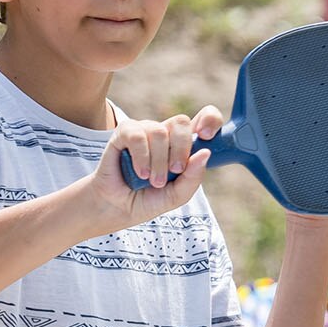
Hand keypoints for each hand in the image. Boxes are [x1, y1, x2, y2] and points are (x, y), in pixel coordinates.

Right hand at [91, 106, 222, 224]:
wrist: (118, 208)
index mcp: (183, 144)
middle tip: (175, 170)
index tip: (207, 136)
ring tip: (153, 180)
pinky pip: (138, 136)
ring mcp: (144, 130)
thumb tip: (205, 153)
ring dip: (159, 161)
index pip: (204, 118)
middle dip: (181, 149)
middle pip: (181, 121)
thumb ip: (193, 177)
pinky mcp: (123, 133)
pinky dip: (142, 157)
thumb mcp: (177, 195)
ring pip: (160, 132)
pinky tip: (140, 172)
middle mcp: (165, 133)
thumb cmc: (148, 199)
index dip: (210, 119)